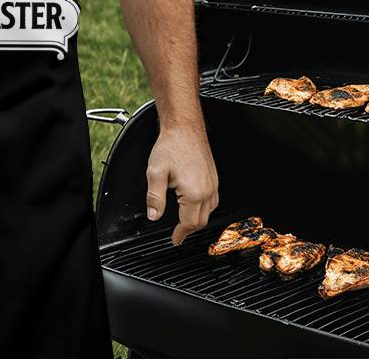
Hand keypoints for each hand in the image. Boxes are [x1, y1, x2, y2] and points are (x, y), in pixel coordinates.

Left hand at [145, 125, 218, 245]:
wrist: (184, 127)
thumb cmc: (171, 146)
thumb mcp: (155, 172)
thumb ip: (154, 197)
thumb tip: (154, 216)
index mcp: (194, 192)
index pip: (189, 223)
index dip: (180, 234)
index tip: (174, 240)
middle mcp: (207, 190)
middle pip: (200, 220)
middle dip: (188, 230)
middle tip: (178, 234)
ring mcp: (213, 183)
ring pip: (209, 211)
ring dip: (197, 220)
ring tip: (185, 223)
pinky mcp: (214, 177)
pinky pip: (213, 200)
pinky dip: (204, 208)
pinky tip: (195, 205)